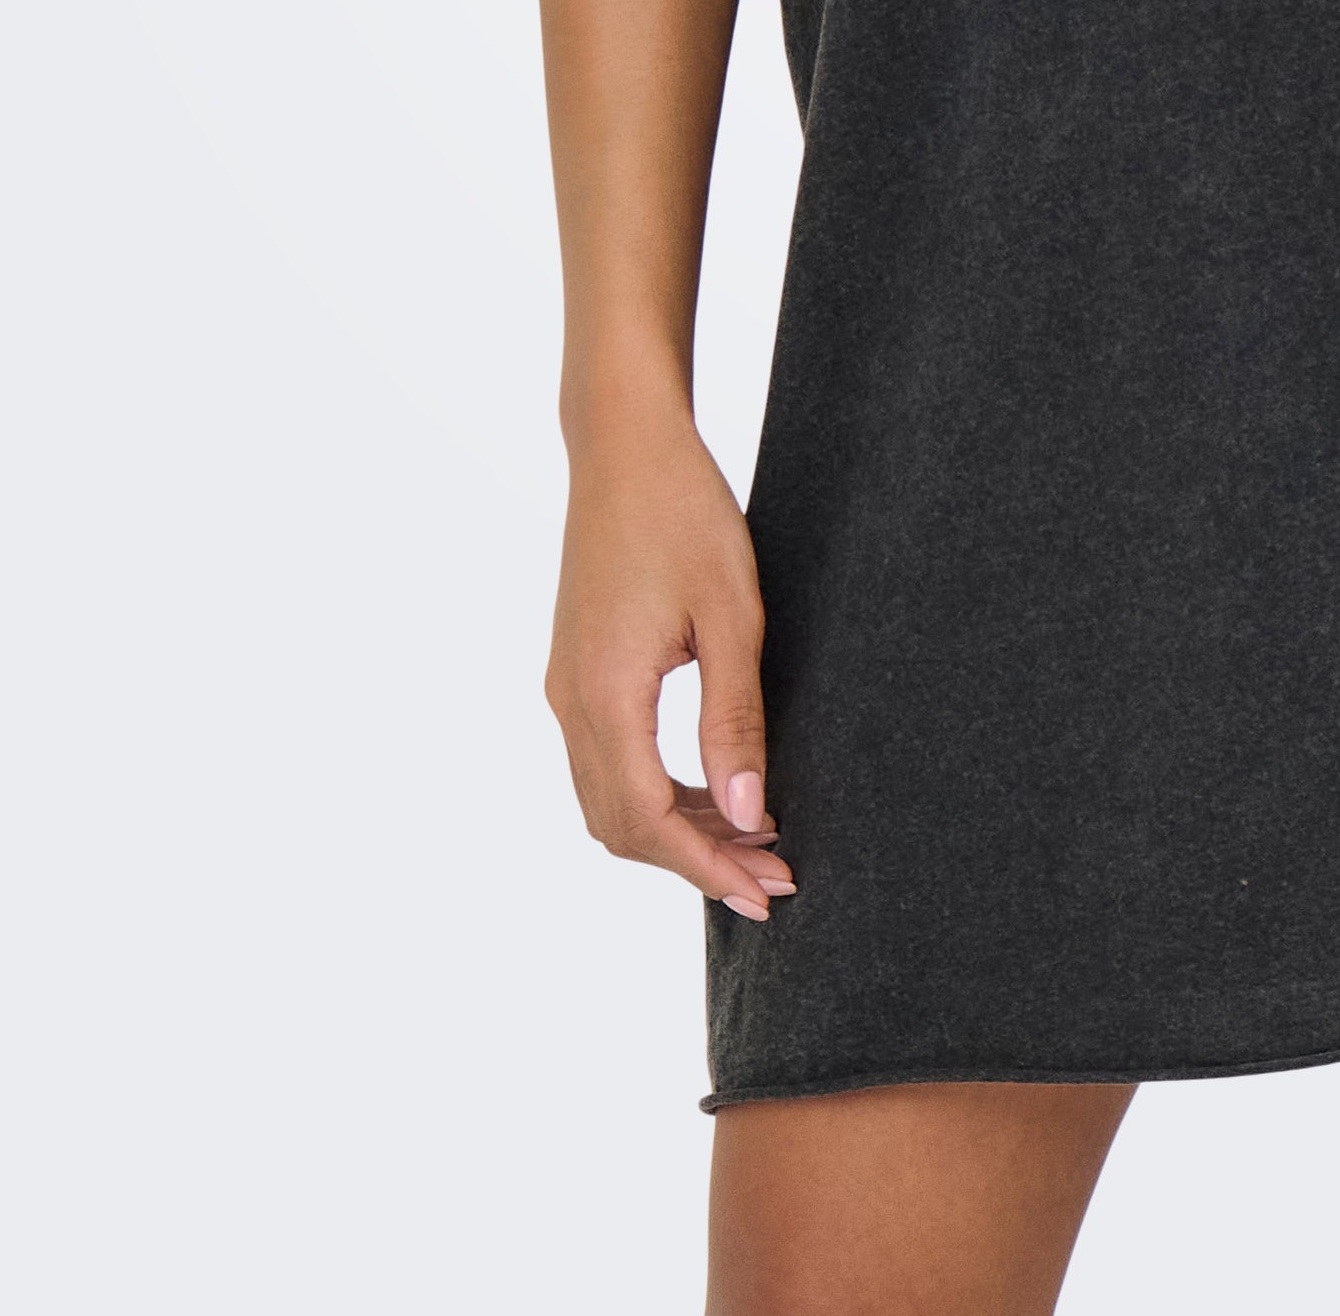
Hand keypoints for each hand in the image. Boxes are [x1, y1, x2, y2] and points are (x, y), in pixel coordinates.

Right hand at [545, 412, 792, 917]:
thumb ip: (734, 720)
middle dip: (696, 862)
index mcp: (605, 694)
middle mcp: (571, 702)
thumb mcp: (731, 615)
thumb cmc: (685, 513)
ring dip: (676, 832)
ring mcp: (566, 687)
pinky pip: (607, 762)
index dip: (707, 867)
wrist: (624, 445)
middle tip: (773, 876)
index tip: (767, 893)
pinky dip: (657, 792)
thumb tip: (747, 815)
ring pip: (610, 799)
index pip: (649, 822)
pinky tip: (714, 786)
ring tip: (753, 839)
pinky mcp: (576, 670)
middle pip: (622, 826)